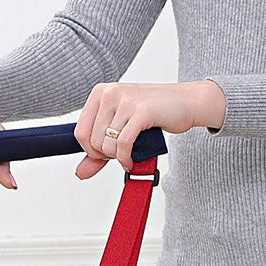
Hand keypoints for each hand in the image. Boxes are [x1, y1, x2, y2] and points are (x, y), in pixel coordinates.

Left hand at [73, 80, 225, 178]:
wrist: (185, 102)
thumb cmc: (153, 114)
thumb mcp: (121, 128)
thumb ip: (98, 152)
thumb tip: (80, 173)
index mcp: (100, 92)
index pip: (80, 132)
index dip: (91, 151)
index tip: (106, 153)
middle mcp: (110, 93)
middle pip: (93, 142)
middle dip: (106, 155)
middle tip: (121, 153)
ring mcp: (126, 101)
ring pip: (107, 145)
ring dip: (118, 157)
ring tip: (129, 152)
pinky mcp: (141, 112)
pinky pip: (123, 146)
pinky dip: (126, 159)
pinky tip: (131, 160)